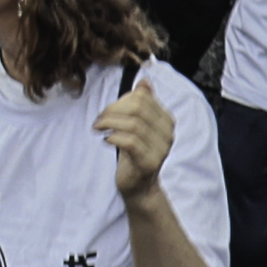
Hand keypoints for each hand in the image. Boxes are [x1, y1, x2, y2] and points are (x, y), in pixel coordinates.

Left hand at [95, 80, 179, 199]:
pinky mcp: (149, 162)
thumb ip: (142, 104)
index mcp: (166, 120)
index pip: (142, 97)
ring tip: (98, 128)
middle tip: (98, 120)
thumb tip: (144, 81)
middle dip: (113, 110)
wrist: (139, 186)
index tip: (106, 110)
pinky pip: (131, 142)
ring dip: (110, 123)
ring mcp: (161, 149)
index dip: (120, 100)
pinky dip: (114, 137)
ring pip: (133, 124)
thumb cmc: (134, 153)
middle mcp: (168, 133)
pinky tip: (106, 140)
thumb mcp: (137, 125)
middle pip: (138, 108)